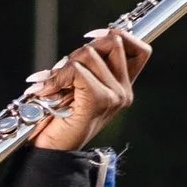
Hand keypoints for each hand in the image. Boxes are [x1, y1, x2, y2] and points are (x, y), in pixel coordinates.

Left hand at [27, 24, 149, 151]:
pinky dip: (57, 76)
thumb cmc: (59, 119)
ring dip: (65, 65)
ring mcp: (115, 96)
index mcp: (123, 87)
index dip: (118, 34)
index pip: (140, 48)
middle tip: (64, 71)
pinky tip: (46, 90)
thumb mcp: (78, 87)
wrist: (51, 151)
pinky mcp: (99, 99)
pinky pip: (77, 70)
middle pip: (114, 41)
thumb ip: (89, 66)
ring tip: (54, 86)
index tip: (90, 39)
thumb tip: (90, 40)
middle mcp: (124, 91)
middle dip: (83, 49)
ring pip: (90, 53)